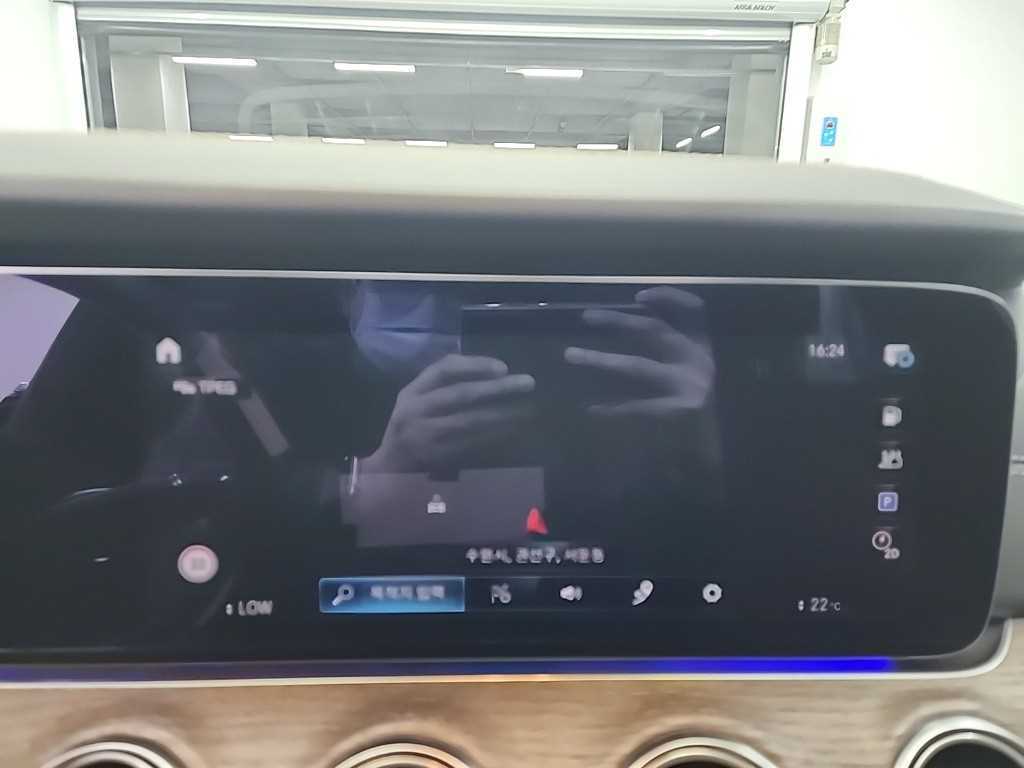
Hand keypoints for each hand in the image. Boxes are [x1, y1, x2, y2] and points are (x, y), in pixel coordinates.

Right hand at [363, 354, 534, 472]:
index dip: (476, 365)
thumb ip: (441, 382)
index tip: (504, 367)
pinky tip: (513, 431)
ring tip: (527, 409)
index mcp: (412, 391)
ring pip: (470, 421)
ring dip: (502, 414)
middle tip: (528, 383)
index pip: (444, 368)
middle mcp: (416, 410)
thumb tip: (489, 370)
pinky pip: (471, 444)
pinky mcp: (436, 457)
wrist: (389, 467)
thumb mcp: (415, 398)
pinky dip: (494, 436)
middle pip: (462, 393)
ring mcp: (426, 435)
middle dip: (498, 388)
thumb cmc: (410, 425)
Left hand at [564, 286, 713, 418]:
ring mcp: (691, 387)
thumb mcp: (711, 365)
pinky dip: (615, 408)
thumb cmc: (719, 402)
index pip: (694, 309)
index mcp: (708, 345)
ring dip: (603, 359)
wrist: (738, 441)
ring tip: (571, 354)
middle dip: (619, 322)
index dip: (668, 298)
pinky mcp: (680, 415)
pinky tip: (593, 409)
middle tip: (587, 316)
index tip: (638, 297)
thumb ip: (683, 341)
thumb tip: (646, 314)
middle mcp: (700, 360)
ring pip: (638, 366)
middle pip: (654, 332)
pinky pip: (639, 407)